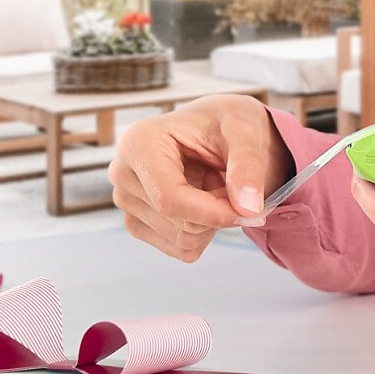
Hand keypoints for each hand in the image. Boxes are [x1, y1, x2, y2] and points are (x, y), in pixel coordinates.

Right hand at [109, 95, 293, 261]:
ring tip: (213, 185)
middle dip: (217, 211)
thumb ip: (248, 166)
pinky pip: (182, 250)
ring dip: (212, 221)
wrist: (220, 131)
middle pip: (178, 223)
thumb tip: (249, 209)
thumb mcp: (245, 131)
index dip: (214, 213)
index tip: (251, 211)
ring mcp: (126, 202)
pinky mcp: (138, 222)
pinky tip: (203, 200)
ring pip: (182, 241)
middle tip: (229, 181)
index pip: (170, 199)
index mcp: (139, 143)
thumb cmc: (227, 123)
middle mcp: (123, 173)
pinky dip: (204, 233)